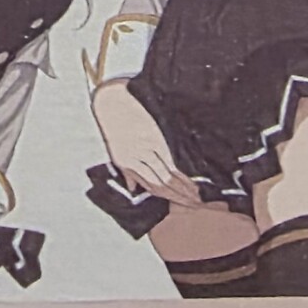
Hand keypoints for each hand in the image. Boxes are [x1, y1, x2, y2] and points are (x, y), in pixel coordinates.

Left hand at [92, 80, 198, 202]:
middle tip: (195, 205)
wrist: (111, 102)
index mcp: (126, 164)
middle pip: (161, 183)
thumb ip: (127, 172)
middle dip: (179, 196)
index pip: (151, 187)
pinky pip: (168, 159)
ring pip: (167, 173)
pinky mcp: (154, 137)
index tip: (182, 204)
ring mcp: (146, 148)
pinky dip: (179, 171)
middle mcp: (136, 159)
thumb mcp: (115, 152)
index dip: (168, 198)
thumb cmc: (113, 126)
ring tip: (196, 196)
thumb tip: (133, 188)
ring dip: (183, 187)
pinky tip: (188, 178)